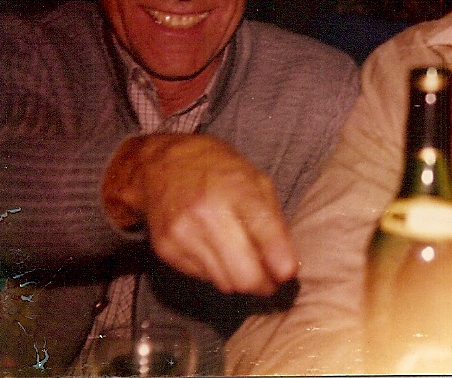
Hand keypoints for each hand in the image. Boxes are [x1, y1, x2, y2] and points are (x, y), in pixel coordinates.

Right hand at [102, 133, 297, 294]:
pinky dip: (217, 272)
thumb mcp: (257, 182)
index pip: (267, 239)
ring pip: (225, 284)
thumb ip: (275, 222)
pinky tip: (218, 252)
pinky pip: (204, 277)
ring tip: (246, 265)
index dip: (284, 266)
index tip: (288, 273)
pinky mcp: (166, 250)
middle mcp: (209, 215)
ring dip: (241, 281)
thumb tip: (288, 265)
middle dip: (264, 285)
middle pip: (245, 277)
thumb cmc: (219, 172)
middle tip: (271, 281)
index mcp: (239, 192)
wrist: (163, 165)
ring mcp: (185, 235)